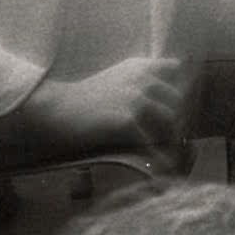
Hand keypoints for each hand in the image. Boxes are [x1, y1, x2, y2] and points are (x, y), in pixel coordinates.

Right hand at [10, 51, 185, 154]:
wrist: (58, 109)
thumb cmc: (85, 98)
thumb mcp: (116, 76)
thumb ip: (141, 77)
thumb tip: (171, 88)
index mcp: (140, 65)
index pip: (174, 67)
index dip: (176, 86)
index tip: (175, 105)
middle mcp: (143, 78)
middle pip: (176, 99)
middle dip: (174, 117)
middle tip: (169, 135)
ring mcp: (137, 98)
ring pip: (170, 120)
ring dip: (168, 135)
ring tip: (165, 151)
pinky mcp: (129, 120)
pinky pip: (152, 142)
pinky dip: (158, 158)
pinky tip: (162, 169)